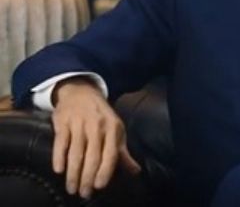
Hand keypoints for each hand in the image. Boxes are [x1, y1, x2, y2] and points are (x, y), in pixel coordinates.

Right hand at [51, 77, 140, 198]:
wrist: (81, 91)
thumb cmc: (101, 116)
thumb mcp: (116, 130)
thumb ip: (123, 153)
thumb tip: (135, 171)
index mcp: (113, 128)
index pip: (110, 154)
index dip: (105, 171)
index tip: (99, 186)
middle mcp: (97, 126)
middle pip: (92, 156)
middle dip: (87, 178)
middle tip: (84, 194)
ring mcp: (79, 123)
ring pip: (76, 153)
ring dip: (73, 173)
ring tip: (71, 188)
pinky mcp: (62, 122)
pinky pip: (60, 143)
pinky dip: (58, 157)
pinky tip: (58, 170)